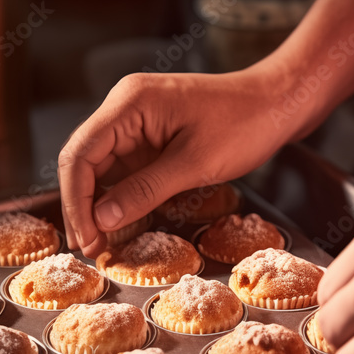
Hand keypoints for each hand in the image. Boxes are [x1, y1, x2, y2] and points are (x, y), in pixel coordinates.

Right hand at [58, 69, 293, 255]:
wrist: (277, 103)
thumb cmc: (244, 122)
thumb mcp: (195, 163)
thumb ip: (145, 190)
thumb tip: (101, 220)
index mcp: (129, 103)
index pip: (81, 153)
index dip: (76, 201)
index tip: (86, 239)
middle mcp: (124, 109)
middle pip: (84, 161)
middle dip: (83, 207)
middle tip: (90, 250)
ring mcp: (136, 123)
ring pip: (100, 169)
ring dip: (98, 206)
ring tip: (102, 246)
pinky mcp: (150, 138)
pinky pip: (124, 170)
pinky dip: (121, 198)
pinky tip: (120, 226)